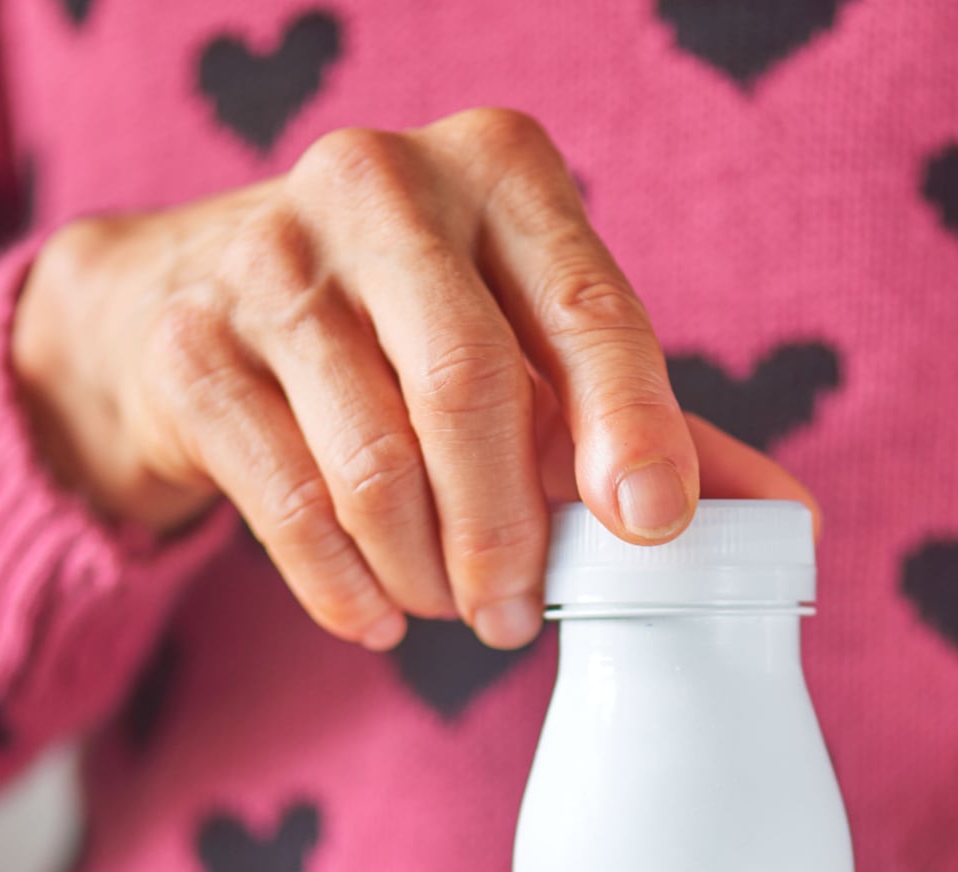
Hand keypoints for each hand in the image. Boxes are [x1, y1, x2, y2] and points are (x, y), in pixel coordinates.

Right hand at [10, 105, 818, 653]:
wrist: (177, 304)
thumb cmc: (396, 327)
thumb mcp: (520, 339)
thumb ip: (634, 417)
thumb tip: (780, 519)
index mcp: (495, 169)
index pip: (585, 305)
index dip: (630, 422)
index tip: (653, 525)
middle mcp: (379, 185)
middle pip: (468, 387)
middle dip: (506, 531)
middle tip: (518, 616)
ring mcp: (268, 258)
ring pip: (372, 459)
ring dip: (425, 568)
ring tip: (450, 607)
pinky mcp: (190, 348)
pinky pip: (286, 500)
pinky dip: (343, 585)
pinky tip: (375, 613)